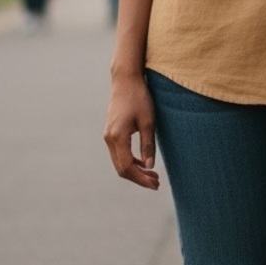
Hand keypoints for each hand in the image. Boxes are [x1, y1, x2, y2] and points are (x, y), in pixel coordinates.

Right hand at [103, 73, 159, 189]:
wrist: (126, 80)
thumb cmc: (139, 98)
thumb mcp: (149, 122)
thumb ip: (148, 145)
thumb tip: (149, 166)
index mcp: (117, 137)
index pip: (127, 167)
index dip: (141, 179)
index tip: (155, 184)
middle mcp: (109, 139)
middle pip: (121, 168)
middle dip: (139, 178)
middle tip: (157, 183)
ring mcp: (108, 136)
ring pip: (119, 162)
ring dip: (135, 171)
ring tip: (153, 175)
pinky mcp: (111, 133)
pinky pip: (119, 153)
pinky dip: (131, 161)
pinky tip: (144, 163)